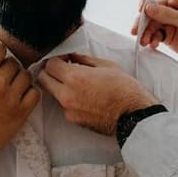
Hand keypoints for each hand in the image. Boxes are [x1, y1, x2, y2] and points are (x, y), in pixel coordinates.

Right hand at [0, 42, 40, 160]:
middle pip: (14, 63)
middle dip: (9, 71)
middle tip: (2, 82)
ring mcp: (9, 97)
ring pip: (26, 76)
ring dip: (20, 81)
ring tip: (11, 91)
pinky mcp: (20, 113)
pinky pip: (35, 93)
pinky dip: (29, 94)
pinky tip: (20, 100)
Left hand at [38, 53, 156, 135]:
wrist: (133, 115)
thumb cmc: (124, 89)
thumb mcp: (106, 65)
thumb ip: (83, 59)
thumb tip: (72, 56)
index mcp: (74, 78)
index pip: (49, 65)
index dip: (56, 59)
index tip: (64, 59)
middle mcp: (67, 95)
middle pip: (43, 80)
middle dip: (50, 72)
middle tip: (63, 68)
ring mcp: (68, 110)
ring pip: (52, 93)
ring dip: (58, 86)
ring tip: (77, 83)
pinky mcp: (73, 120)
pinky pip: (64, 106)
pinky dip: (68, 99)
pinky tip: (84, 96)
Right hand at [131, 0, 177, 68]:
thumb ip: (168, 15)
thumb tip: (148, 7)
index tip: (142, 8)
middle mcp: (174, 4)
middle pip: (151, 6)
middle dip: (143, 18)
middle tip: (138, 30)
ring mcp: (170, 19)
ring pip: (150, 21)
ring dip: (145, 31)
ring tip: (144, 41)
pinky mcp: (168, 32)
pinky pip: (153, 32)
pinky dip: (150, 38)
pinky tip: (152, 44)